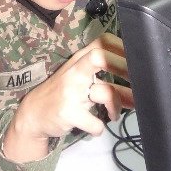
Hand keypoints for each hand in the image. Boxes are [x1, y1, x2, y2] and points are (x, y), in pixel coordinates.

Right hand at [3, 33, 133, 162]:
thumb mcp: (77, 75)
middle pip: (101, 57)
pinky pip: (96, 123)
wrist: (33, 114)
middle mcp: (75, 70)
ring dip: (117, 106)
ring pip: (106, 92)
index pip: (103, 41)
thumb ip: (99, 71)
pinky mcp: (68, 112)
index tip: (136, 61)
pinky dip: (100, 128)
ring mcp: (70, 91)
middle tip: (137, 85)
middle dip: (125, 69)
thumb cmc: (62, 93)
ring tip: (115, 113)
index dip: (123, 48)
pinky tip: (96, 126)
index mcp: (79, 59)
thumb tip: (136, 77)